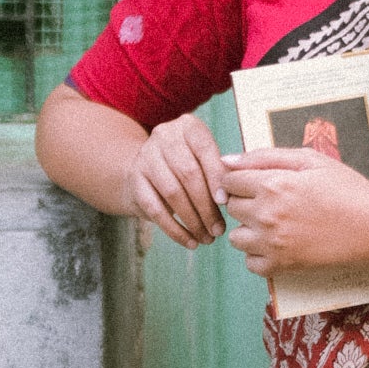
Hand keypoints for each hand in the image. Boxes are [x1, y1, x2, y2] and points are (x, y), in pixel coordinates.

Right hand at [124, 111, 227, 246]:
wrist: (145, 170)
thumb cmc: (189, 166)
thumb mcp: (205, 159)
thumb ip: (221, 171)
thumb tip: (234, 193)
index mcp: (188, 126)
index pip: (205, 150)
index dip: (216, 178)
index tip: (226, 203)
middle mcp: (164, 136)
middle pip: (189, 174)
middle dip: (207, 206)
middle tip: (219, 229)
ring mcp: (146, 157)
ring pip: (173, 193)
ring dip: (193, 221)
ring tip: (207, 238)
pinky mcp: (134, 181)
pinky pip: (156, 210)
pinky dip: (175, 230)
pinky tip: (189, 241)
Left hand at [220, 149, 368, 283]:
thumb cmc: (345, 189)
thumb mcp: (309, 159)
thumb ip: (265, 156)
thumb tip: (227, 160)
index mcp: (271, 183)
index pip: (229, 180)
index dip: (240, 179)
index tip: (256, 183)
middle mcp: (265, 214)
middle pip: (231, 207)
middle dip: (245, 201)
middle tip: (271, 201)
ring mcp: (271, 242)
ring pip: (236, 237)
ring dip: (248, 229)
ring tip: (272, 224)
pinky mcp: (281, 265)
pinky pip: (250, 263)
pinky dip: (258, 255)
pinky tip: (277, 244)